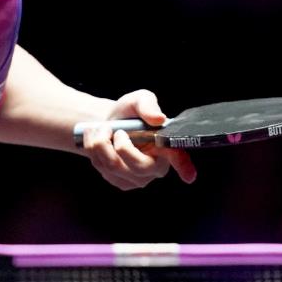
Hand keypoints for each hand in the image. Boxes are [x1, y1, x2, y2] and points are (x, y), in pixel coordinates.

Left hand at [78, 89, 197, 190]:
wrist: (108, 125)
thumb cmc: (130, 114)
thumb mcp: (139, 100)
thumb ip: (148, 105)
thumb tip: (157, 118)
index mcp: (167, 147)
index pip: (178, 158)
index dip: (184, 166)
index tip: (189, 175)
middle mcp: (156, 167)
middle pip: (137, 166)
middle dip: (120, 144)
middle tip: (115, 129)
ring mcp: (137, 179)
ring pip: (113, 165)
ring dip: (100, 141)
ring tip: (103, 129)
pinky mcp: (119, 182)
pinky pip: (101, 166)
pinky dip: (93, 148)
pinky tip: (98, 140)